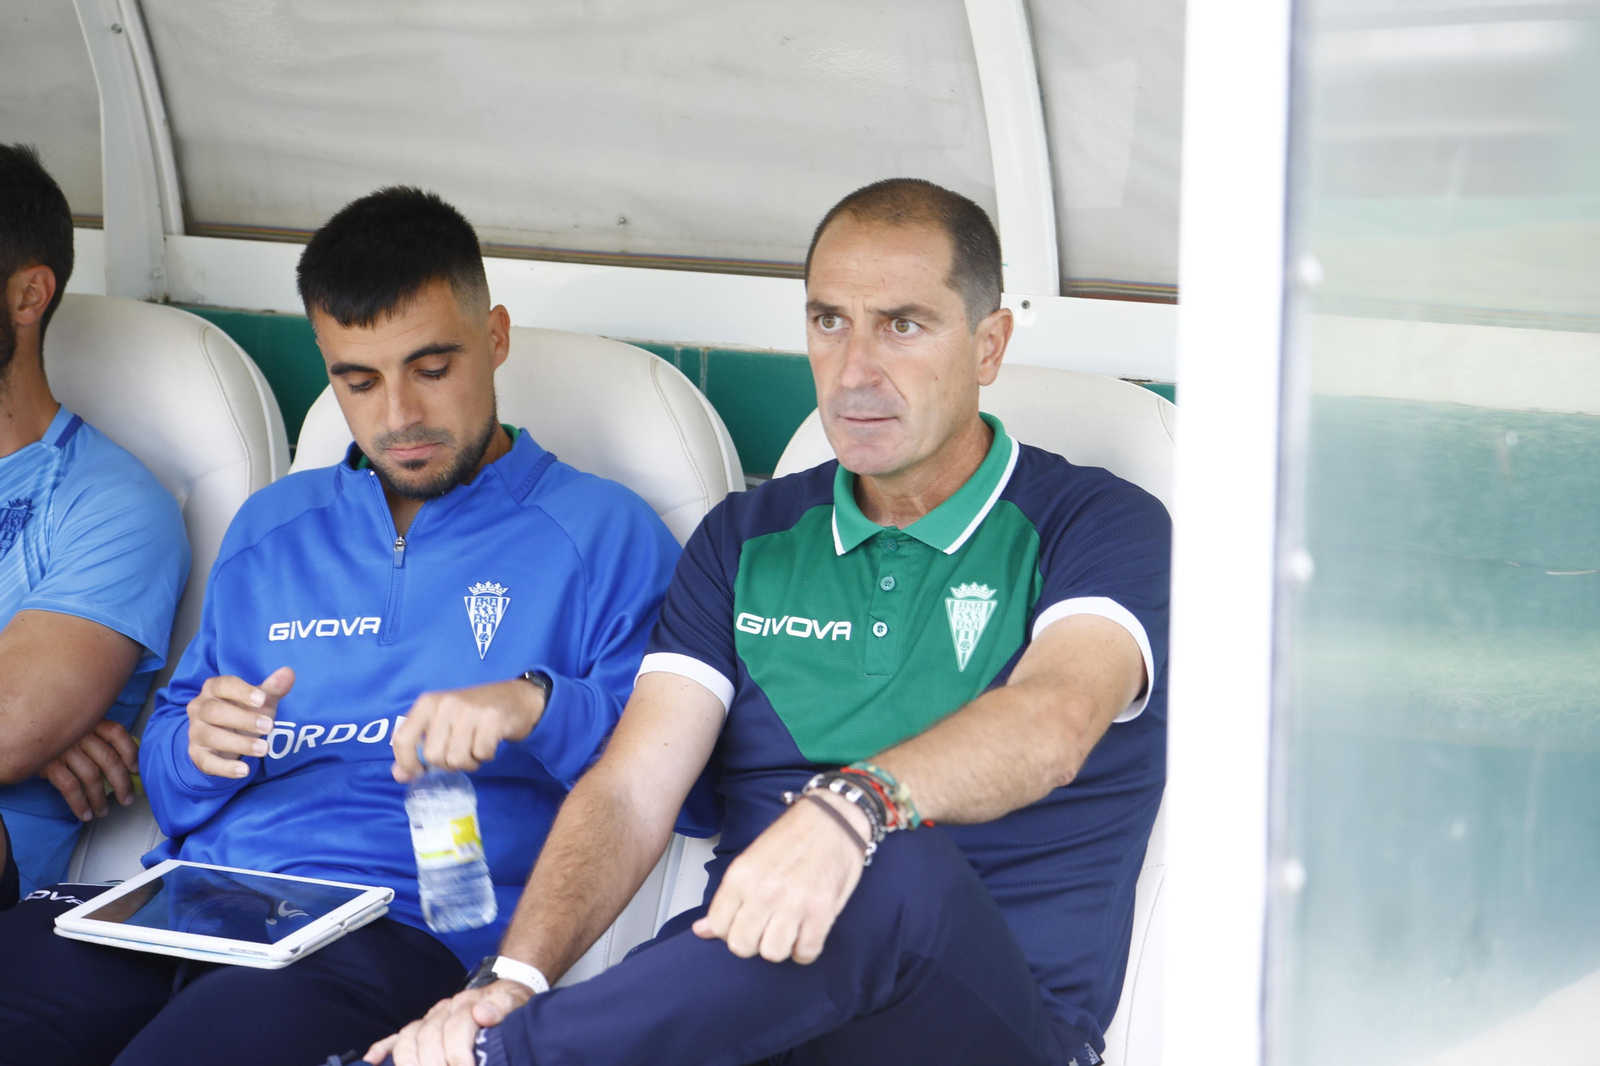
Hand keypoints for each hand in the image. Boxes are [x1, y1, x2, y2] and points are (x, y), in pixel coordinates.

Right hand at [38, 719, 138, 819]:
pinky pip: (70, 787)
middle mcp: (80, 733)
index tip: (136, 770)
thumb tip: (126, 767)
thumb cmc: (58, 738)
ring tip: (104, 812)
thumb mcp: (78, 731)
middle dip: (122, 783)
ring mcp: (65, 748)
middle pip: (109, 759)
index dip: (131, 752)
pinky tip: (85, 814)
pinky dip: (80, 803)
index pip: (117, 733)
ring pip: (91, 776)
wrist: (21, 739)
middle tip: (127, 800)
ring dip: (100, 799)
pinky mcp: (49, 763)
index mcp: (91, 722)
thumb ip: (97, 740)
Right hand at [185, 667, 294, 777]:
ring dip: (239, 743)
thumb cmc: (244, 711)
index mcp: (213, 689)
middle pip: (215, 712)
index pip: (223, 685)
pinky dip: (226, 768)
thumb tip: (288, 673)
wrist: (225, 737)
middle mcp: (200, 708)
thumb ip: (273, 688)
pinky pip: (208, 762)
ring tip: (264, 749)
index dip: (242, 691)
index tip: (262, 699)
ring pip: (212, 737)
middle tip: (269, 726)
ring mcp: (196, 732)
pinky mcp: (198, 754)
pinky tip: (245, 770)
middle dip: (243, 719)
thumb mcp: (260, 700)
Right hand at [363, 979, 533, 1065]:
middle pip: (429, 1037)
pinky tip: (372, 1061)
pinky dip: (381, 1048)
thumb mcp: (517, 1001)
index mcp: (467, 1003)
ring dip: (410, 1063)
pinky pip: (395, 1037)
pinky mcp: (421, 1028)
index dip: (460, 1055)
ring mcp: (429, 1019)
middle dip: (435, 1064)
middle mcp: (444, 1010)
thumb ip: (503, 1005)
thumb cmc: (511, 1003)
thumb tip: (482, 1014)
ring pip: (409, 1038)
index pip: (456, 1028)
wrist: (506, 989)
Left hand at [390, 678, 546, 782]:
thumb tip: (399, 775)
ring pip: (456, 759)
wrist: (516, 698)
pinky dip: (485, 756)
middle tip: (460, 753)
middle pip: (433, 756)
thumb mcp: (441, 724)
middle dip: (447, 764)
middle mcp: (446, 703)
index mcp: (428, 703)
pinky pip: (480, 754)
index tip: (419, 771)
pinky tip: (489, 743)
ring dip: (469, 762)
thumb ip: (418, 748)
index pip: (402, 738)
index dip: (407, 762)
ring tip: (475, 747)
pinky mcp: (492, 719)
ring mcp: (469, 710)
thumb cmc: (474, 713)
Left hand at [692, 790, 866, 963]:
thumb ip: (728, 899)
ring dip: (780, 947)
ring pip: (772, 953)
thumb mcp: (750, 861)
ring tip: (787, 931)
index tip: (744, 922)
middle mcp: (764, 890)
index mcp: (741, 875)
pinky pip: (805, 952)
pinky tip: (805, 935)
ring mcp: (794, 902)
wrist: (833, 818)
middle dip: (753, 942)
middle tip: (765, 928)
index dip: (730, 930)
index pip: (719, 926)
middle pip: (742, 946)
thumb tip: (701, 930)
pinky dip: (805, 951)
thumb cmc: (793, 836)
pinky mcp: (822, 910)